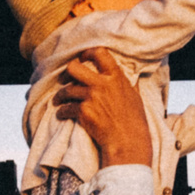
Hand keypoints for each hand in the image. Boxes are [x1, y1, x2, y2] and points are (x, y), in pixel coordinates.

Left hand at [52, 49, 150, 167]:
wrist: (127, 141)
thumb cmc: (134, 121)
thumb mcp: (135, 96)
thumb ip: (128, 84)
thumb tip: (131, 76)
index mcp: (115, 77)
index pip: (99, 53)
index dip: (87, 53)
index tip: (83, 58)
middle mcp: (102, 84)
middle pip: (74, 68)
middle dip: (67, 73)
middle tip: (65, 79)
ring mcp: (91, 97)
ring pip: (66, 90)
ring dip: (60, 96)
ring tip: (59, 100)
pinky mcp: (83, 112)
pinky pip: (66, 108)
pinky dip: (62, 112)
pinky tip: (62, 114)